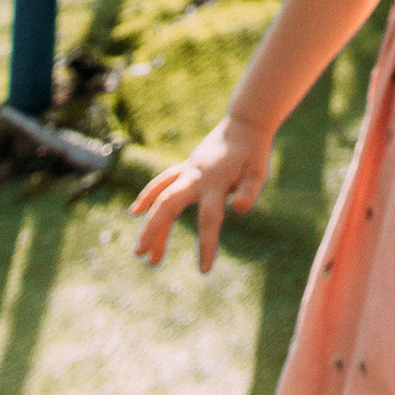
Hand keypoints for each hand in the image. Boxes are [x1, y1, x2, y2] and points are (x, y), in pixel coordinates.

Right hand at [131, 116, 271, 270]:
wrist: (246, 123)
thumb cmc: (254, 153)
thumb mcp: (258, 171)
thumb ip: (249, 190)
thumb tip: (239, 208)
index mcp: (216, 182)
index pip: (209, 218)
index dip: (207, 243)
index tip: (204, 270)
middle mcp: (196, 176)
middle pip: (169, 204)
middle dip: (155, 230)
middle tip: (144, 258)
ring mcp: (188, 171)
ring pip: (161, 196)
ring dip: (150, 223)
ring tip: (143, 254)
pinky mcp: (185, 167)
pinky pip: (162, 181)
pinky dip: (148, 194)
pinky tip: (136, 211)